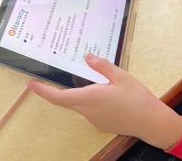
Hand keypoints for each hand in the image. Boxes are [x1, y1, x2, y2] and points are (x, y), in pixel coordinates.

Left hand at [28, 54, 181, 150]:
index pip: (59, 96)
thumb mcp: (122, 76)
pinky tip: (108, 94)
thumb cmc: (137, 97)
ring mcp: (93, 119)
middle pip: (66, 101)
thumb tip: (87, 57)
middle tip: (51, 78)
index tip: (31, 84)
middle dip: (56, 91)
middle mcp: (88, 110)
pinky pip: (90, 110)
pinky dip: (92, 100)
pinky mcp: (101, 124)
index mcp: (90, 97)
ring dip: (80, 94)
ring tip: (96, 83)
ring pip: (80, 104)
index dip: (43, 91)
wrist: (150, 121)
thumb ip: (103, 67)